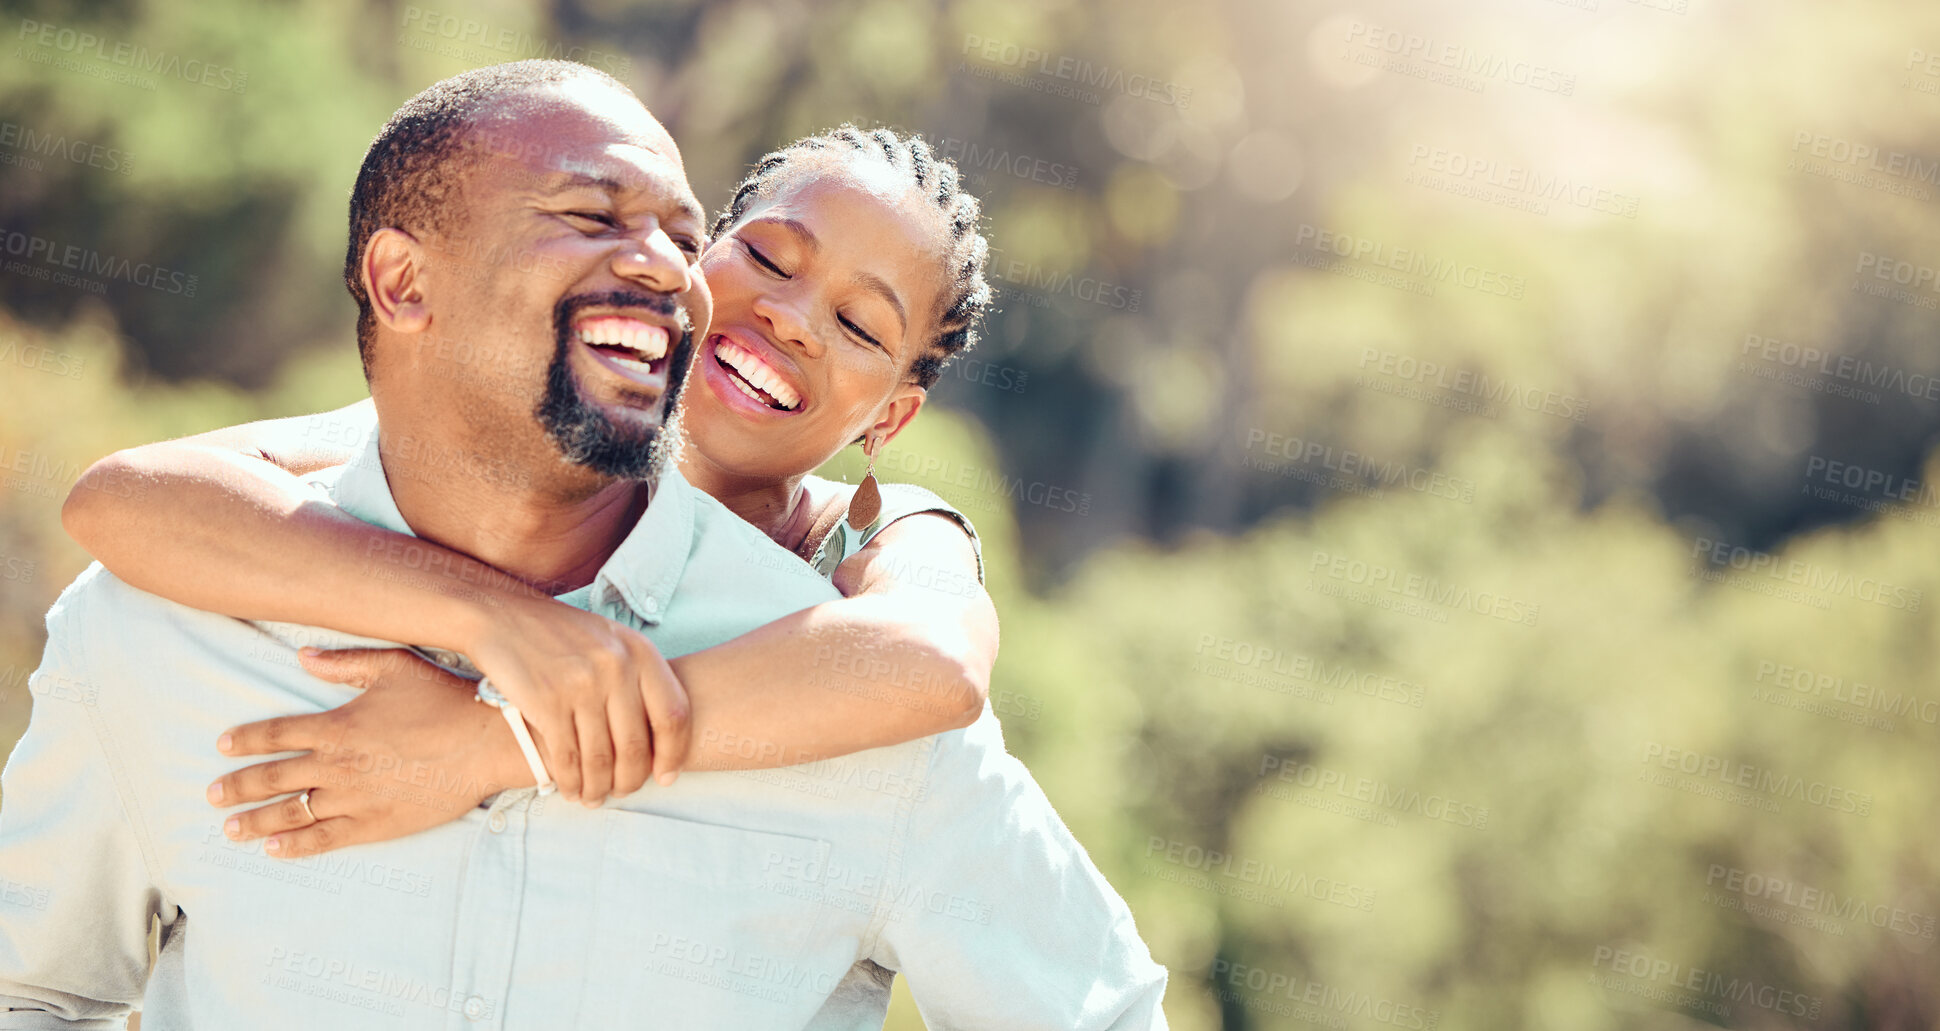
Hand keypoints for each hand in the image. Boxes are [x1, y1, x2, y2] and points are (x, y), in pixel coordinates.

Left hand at [205, 647, 530, 858]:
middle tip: (212, 794)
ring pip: (291, 812)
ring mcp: (354, 798)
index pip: (277, 734)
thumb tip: (301, 657)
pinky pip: (325, 839)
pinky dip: (295, 846)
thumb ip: (345, 664)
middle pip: (272, 777)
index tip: (223, 746)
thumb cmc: (444, 700)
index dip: (246, 739)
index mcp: (338, 726)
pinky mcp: (376, 824)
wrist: (486, 744)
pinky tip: (274, 850)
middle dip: (237, 786)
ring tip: (231, 828)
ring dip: (255, 821)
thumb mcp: (395, 667)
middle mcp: (337, 765)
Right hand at [458, 595, 690, 804]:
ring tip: (594, 797)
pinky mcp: (546, 702)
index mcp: (639, 651)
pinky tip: (570, 790)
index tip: (666, 776)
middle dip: (630, 780)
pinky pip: (567, 758)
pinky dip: (570, 782)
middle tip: (622, 792)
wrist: (502, 617)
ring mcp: (581, 685)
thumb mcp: (610, 640)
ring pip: (601, 758)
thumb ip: (637, 678)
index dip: (673, 754)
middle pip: (636, 745)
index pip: (673, 714)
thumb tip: (660, 735)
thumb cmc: (561, 635)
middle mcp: (615, 667)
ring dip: (598, 788)